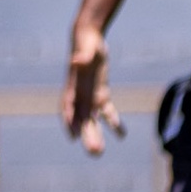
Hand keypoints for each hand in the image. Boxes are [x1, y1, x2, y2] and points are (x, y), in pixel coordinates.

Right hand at [65, 29, 122, 156]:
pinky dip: (113, 123)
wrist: (89, 38)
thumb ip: (82, 57)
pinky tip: (122, 135)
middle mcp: (79, 95)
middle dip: (87, 136)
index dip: (69, 121)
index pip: (68, 107)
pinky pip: (107, 113)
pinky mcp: (101, 95)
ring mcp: (89, 97)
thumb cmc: (86, 43)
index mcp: (72, 86)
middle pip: (82, 119)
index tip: (73, 136)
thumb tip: (77, 61)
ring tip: (100, 152)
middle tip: (95, 152)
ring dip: (96, 135)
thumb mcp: (85, 49)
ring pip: (92, 121)